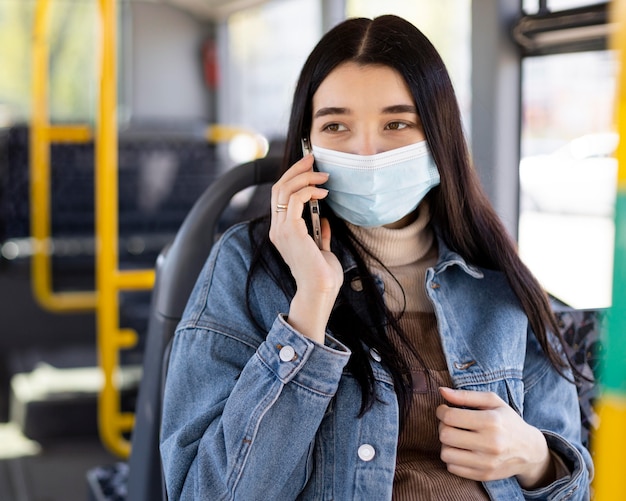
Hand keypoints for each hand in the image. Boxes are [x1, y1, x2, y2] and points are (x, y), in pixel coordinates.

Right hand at [269, 154, 342, 343]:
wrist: (320, 291)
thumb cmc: (323, 276)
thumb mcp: (322, 250)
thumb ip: (320, 234)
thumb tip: (323, 218)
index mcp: (282, 233)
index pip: (280, 197)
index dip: (293, 178)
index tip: (310, 168)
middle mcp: (277, 229)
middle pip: (278, 188)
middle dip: (296, 170)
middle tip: (313, 159)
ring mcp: (281, 229)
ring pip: (284, 190)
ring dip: (304, 177)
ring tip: (323, 176)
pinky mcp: (290, 230)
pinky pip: (295, 200)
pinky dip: (308, 190)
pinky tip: (323, 192)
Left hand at [436, 387, 554, 488]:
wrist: (529, 450)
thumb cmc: (507, 421)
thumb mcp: (492, 401)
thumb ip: (466, 395)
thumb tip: (442, 391)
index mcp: (491, 421)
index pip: (450, 417)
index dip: (441, 411)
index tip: (444, 410)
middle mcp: (490, 444)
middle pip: (446, 435)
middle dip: (442, 426)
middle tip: (449, 423)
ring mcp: (487, 462)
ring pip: (446, 454)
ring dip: (445, 444)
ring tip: (455, 437)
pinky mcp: (484, 475)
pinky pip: (452, 468)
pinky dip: (452, 458)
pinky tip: (461, 450)